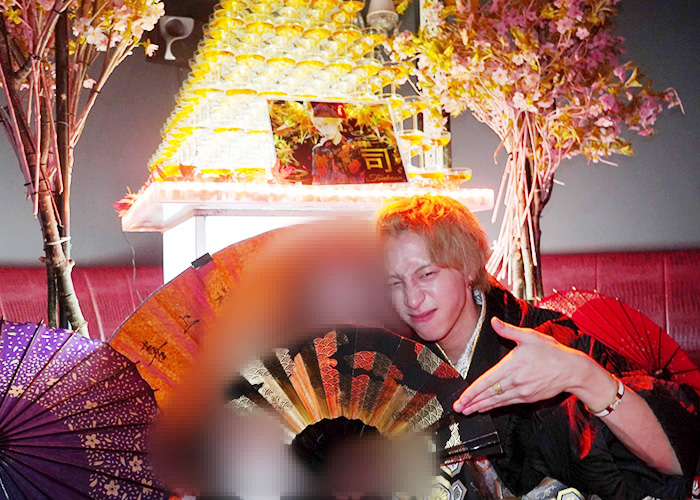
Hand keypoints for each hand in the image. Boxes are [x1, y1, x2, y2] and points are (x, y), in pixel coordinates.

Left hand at [453, 317, 588, 414]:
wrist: (572, 370)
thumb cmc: (551, 352)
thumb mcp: (530, 336)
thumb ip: (508, 330)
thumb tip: (493, 321)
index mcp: (512, 365)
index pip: (487, 381)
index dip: (473, 391)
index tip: (462, 398)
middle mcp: (515, 381)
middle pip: (489, 393)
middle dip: (472, 402)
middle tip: (458, 408)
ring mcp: (522, 391)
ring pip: (497, 401)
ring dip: (480, 406)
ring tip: (467, 411)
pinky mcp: (528, 398)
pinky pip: (507, 403)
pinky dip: (494, 406)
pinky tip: (485, 408)